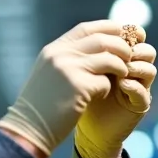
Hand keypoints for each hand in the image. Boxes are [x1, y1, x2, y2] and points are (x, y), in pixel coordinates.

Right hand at [0, 20, 132, 157]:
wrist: (28, 129)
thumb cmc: (41, 104)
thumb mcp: (48, 73)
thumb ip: (67, 58)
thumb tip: (96, 48)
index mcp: (54, 50)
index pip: (86, 29)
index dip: (107, 28)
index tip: (121, 34)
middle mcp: (61, 55)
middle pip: (101, 41)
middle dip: (121, 47)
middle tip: (129, 56)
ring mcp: (69, 70)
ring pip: (108, 59)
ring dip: (120, 67)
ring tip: (122, 74)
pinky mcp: (79, 88)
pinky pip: (105, 83)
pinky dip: (108, 88)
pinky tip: (101, 96)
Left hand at [75, 25, 157, 157]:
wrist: (85, 129)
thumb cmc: (80, 98)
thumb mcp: (81, 71)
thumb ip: (86, 53)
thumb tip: (84, 30)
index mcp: (121, 58)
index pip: (132, 39)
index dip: (126, 33)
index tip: (111, 33)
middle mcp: (133, 71)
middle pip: (147, 50)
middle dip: (133, 48)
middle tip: (119, 52)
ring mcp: (139, 88)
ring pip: (150, 69)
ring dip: (136, 66)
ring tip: (120, 70)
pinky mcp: (139, 106)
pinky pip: (144, 92)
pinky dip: (134, 86)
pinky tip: (121, 85)